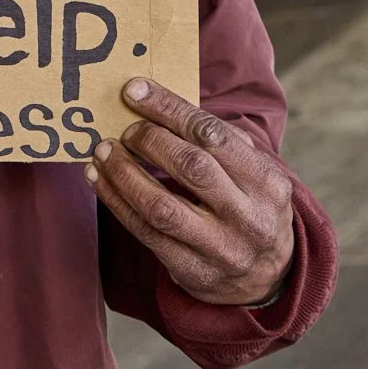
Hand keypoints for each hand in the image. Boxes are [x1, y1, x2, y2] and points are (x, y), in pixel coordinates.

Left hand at [88, 78, 295, 306]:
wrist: (267, 277)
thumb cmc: (249, 208)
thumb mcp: (254, 174)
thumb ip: (219, 141)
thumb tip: (158, 103)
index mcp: (266, 182)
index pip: (213, 135)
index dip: (169, 109)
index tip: (135, 91)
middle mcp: (248, 217)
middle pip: (191, 167)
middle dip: (148, 140)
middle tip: (124, 130)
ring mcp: (220, 248)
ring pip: (161, 206)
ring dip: (123, 174)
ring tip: (103, 152)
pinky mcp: (192, 271)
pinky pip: (145, 232)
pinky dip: (116, 202)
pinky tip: (100, 181)